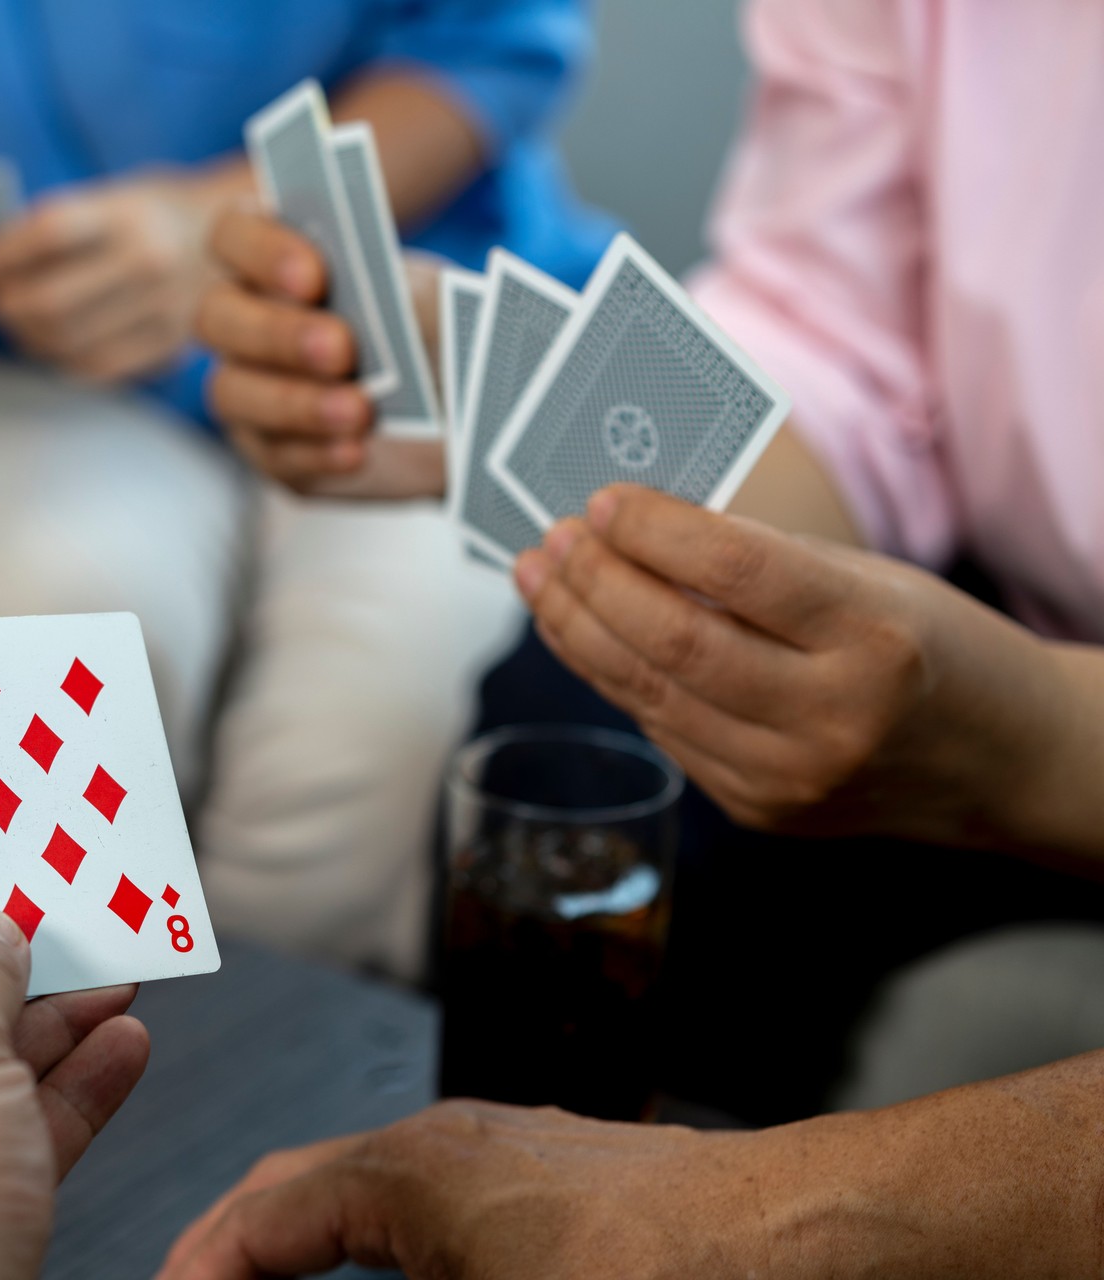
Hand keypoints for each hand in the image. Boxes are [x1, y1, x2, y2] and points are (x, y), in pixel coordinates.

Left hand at [0, 170, 241, 382]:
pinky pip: (93, 369)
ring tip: (20, 319)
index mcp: (132, 213)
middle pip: (48, 302)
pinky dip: (60, 358)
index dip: (0, 253)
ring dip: (25, 337)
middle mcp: (150, 263)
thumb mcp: (116, 197)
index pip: (46, 234)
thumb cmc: (159, 216)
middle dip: (4, 305)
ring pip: (63, 344)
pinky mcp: (167, 351)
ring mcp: (163, 312)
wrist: (245, 241)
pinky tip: (55, 341)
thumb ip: (55, 227)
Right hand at [158, 1100, 770, 1278]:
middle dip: (237, 1244)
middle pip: (297, 1184)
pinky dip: (375, 1232)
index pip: (258, 1216)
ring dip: (307, 1236)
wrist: (811, 1243)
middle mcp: (446, 1138)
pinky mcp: (556, 1172)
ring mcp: (504, 1145)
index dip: (200, 1268)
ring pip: (362, 1181)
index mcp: (408, 1173)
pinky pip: (428, 1189)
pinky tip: (392, 1276)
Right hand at [196, 208, 444, 498]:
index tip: (315, 277)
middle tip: (340, 349)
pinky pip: (272, 455)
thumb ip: (388, 290)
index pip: (231, 237)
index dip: (260, 251)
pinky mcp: (270, 449)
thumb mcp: (424, 300)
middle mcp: (246, 319)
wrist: (462, 405)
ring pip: (233, 392)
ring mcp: (248, 387)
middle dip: (277, 334)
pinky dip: (316, 452)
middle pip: (217, 317)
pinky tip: (356, 450)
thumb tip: (370, 306)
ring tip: (360, 411)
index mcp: (273, 259)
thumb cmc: (431, 331)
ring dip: (296, 402)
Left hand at [513, 484, 1083, 851]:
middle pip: (674, 642)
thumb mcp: (871, 582)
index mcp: (873, 637)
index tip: (604, 501)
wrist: (1001, 763)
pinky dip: (616, 677)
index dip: (657, 532)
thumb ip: (761, 564)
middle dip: (594, 583)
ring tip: (541, 579)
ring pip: (650, 694)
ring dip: (579, 631)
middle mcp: (830, 718)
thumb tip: (633, 530)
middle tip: (551, 540)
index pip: (739, 571)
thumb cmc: (929, 647)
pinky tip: (585, 634)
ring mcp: (789, 777)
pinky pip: (665, 731)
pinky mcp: (758, 811)